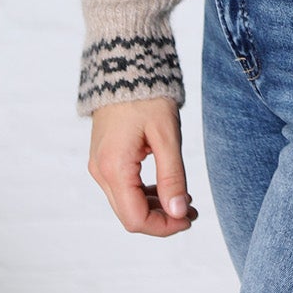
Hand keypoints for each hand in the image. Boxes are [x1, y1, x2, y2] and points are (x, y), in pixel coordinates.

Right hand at [87, 97, 197, 236]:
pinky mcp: (104, 158)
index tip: (190, 219)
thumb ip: (172, 177)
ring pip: (126, 203)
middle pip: (130, 215)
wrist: (125, 65)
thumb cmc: (147, 97)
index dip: (164, 227)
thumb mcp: (167, 137)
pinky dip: (145, 193)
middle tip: (193, 211)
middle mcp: (101, 172)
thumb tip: (178, 213)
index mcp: (114, 169)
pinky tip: (167, 187)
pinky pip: (123, 188)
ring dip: (155, 207)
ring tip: (185, 200)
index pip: (136, 219)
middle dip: (162, 219)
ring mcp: (100, 165)